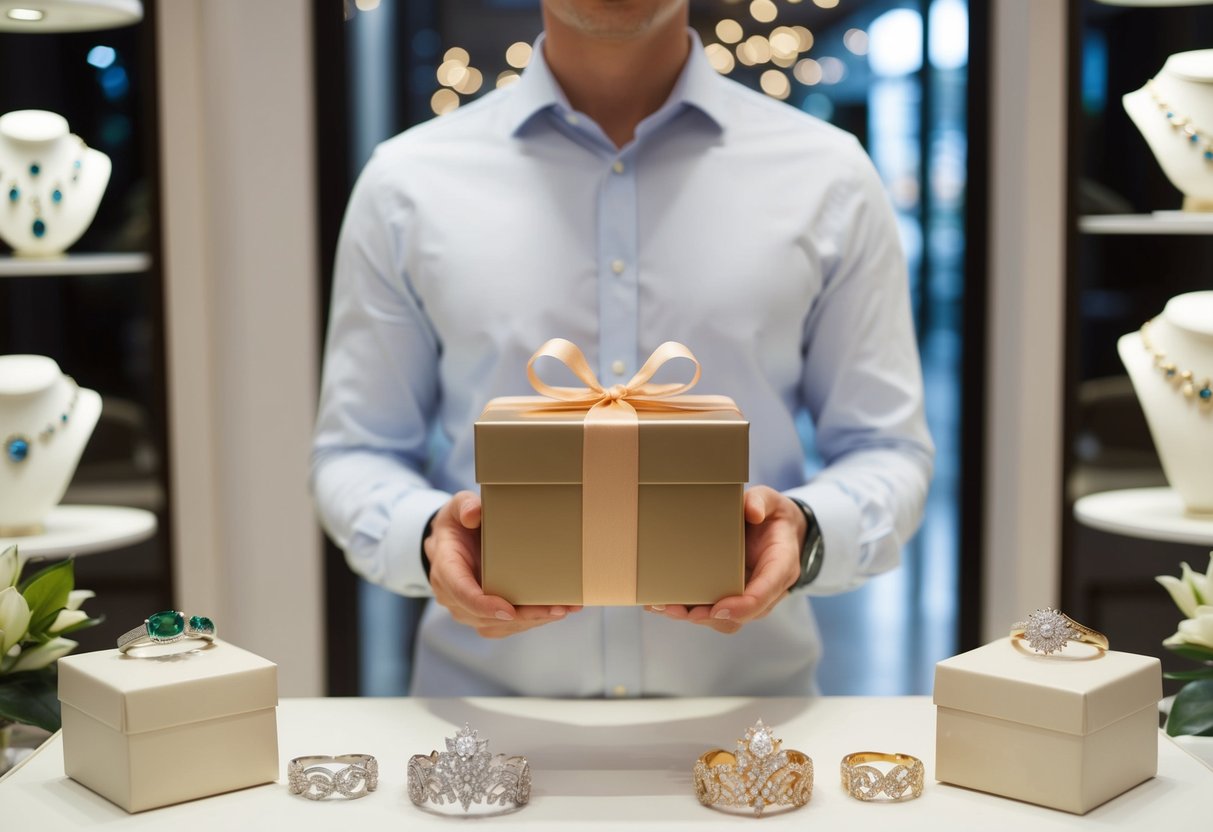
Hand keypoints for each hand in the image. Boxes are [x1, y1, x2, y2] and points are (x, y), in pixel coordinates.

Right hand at [424, 491, 580, 637]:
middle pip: (485, 616)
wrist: (452, 541)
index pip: (462, 592)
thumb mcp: (457, 507)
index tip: (509, 610)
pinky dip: (531, 620)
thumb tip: (474, 514)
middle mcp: (453, 596)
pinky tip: (555, 611)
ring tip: (563, 609)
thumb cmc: (456, 524)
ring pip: (499, 625)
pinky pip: (506, 626)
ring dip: (532, 620)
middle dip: (523, 615)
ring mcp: (467, 610)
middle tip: (556, 609)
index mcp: (446, 569)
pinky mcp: (483, 615)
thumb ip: (465, 506)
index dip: (484, 605)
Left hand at [646, 486, 805, 633]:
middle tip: (678, 609)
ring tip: (663, 606)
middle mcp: (766, 590)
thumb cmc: (773, 517)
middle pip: (740, 615)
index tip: (718, 608)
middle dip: (708, 616)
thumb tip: (751, 512)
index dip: (743, 606)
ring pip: (723, 619)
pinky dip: (688, 610)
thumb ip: (762, 502)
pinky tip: (661, 604)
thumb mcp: (772, 502)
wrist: (780, 532)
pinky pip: (712, 611)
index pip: (764, 593)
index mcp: (781, 567)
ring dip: (693, 616)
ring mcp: (747, 596)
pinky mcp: (730, 595)